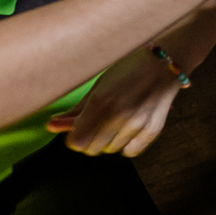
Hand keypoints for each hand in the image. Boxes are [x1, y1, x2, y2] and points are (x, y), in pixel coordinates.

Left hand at [46, 47, 180, 156]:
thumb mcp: (99, 85)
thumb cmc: (128, 69)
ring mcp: (137, 124)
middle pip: (92, 149)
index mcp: (100, 101)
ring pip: (111, 150)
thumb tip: (52, 126)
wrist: (164, 63)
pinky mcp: (152, 129)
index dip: (75, 137)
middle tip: (97, 125)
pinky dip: (127, 144)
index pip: (76, 141)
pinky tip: (128, 129)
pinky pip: (130, 151)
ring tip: (116, 122)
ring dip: (109, 141)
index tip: (78, 129)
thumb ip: (76, 109)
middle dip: (90, 139)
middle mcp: (118, 116)